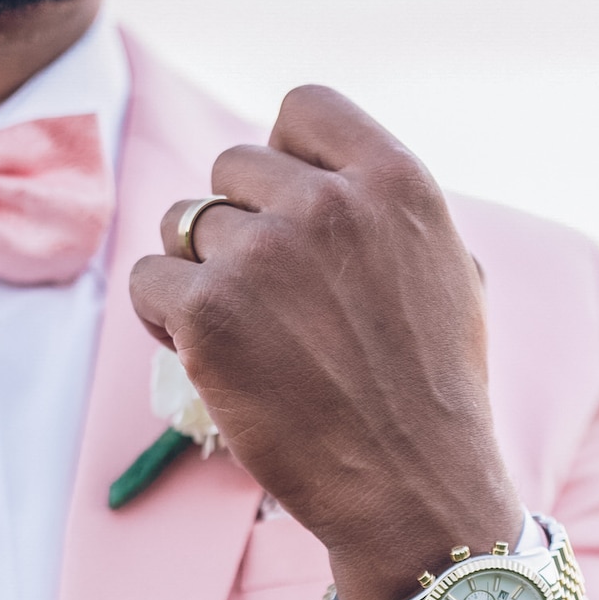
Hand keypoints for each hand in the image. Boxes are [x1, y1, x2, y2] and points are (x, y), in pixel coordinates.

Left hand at [130, 86, 524, 599]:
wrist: (415, 491)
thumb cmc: (434, 394)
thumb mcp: (451, 271)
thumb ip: (390, 212)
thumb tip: (332, 172)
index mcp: (396, 181)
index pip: (304, 108)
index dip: (287, 156)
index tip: (291, 211)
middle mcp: (327, 203)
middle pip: (232, 168)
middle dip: (239, 226)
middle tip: (268, 299)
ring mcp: (263, 254)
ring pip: (182, 225)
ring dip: (199, 274)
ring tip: (245, 336)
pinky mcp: (208, 313)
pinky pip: (147, 282)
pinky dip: (164, 320)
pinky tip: (211, 360)